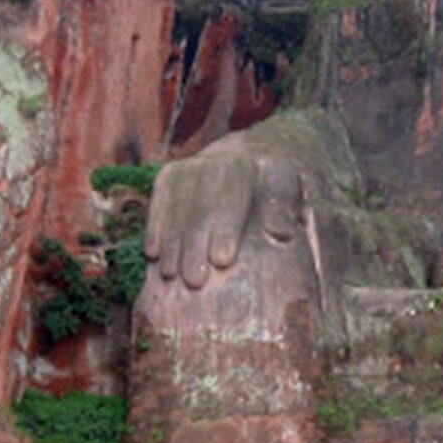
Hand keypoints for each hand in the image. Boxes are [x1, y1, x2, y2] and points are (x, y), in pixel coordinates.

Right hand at [143, 139, 306, 289]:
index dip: (225, 228)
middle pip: (201, 204)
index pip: (234, 197)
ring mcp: (192, 166)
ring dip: (172, 241)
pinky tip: (153, 255)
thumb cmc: (274, 199)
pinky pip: (158, 202)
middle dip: (195, 243)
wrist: (251, 167)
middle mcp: (219, 161)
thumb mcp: (290, 202)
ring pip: (177, 205)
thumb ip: (287, 213)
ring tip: (170, 275)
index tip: (222, 261)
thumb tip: (280, 232)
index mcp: (253, 167)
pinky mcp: (170, 175)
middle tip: (194, 281)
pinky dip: (155, 228)